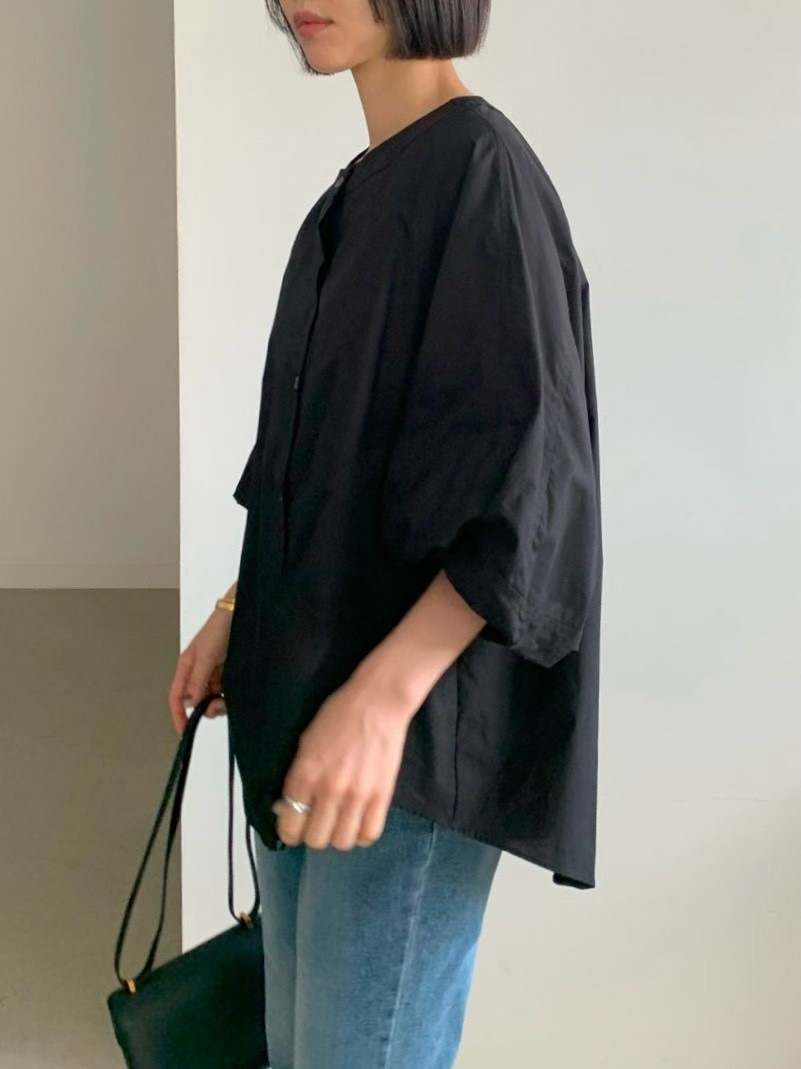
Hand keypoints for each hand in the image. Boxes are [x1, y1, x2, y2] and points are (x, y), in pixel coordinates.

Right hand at [167, 606, 233, 734]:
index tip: (185, 731)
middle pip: (196, 701)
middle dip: (205, 708)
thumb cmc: (219, 629)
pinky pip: (224, 691)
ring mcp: (213, 673)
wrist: (241, 613)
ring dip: (219, 703)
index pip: (177, 698)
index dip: (178, 715)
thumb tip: (194, 704)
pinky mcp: (227, 672)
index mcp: (186, 668)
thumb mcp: (206, 655)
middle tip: (218, 705)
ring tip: (228, 698)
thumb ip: (198, 680)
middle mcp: (198, 673)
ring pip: (211, 698)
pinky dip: (228, 696)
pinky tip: (234, 691)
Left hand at [272, 673, 416, 850]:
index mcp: (305, 775)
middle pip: (315, 840)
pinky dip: (361, 833)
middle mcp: (328, 791)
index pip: (289, 825)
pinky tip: (358, 820)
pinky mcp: (382, 797)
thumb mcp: (305, 742)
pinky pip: (369, 834)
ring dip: (337, 835)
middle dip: (311, 834)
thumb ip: (296, 776)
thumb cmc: (338, 715)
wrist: (377, 702)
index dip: (288, 831)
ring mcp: (357, 796)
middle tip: (316, 821)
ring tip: (338, 821)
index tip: (292, 825)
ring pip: (342, 842)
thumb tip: (286, 806)